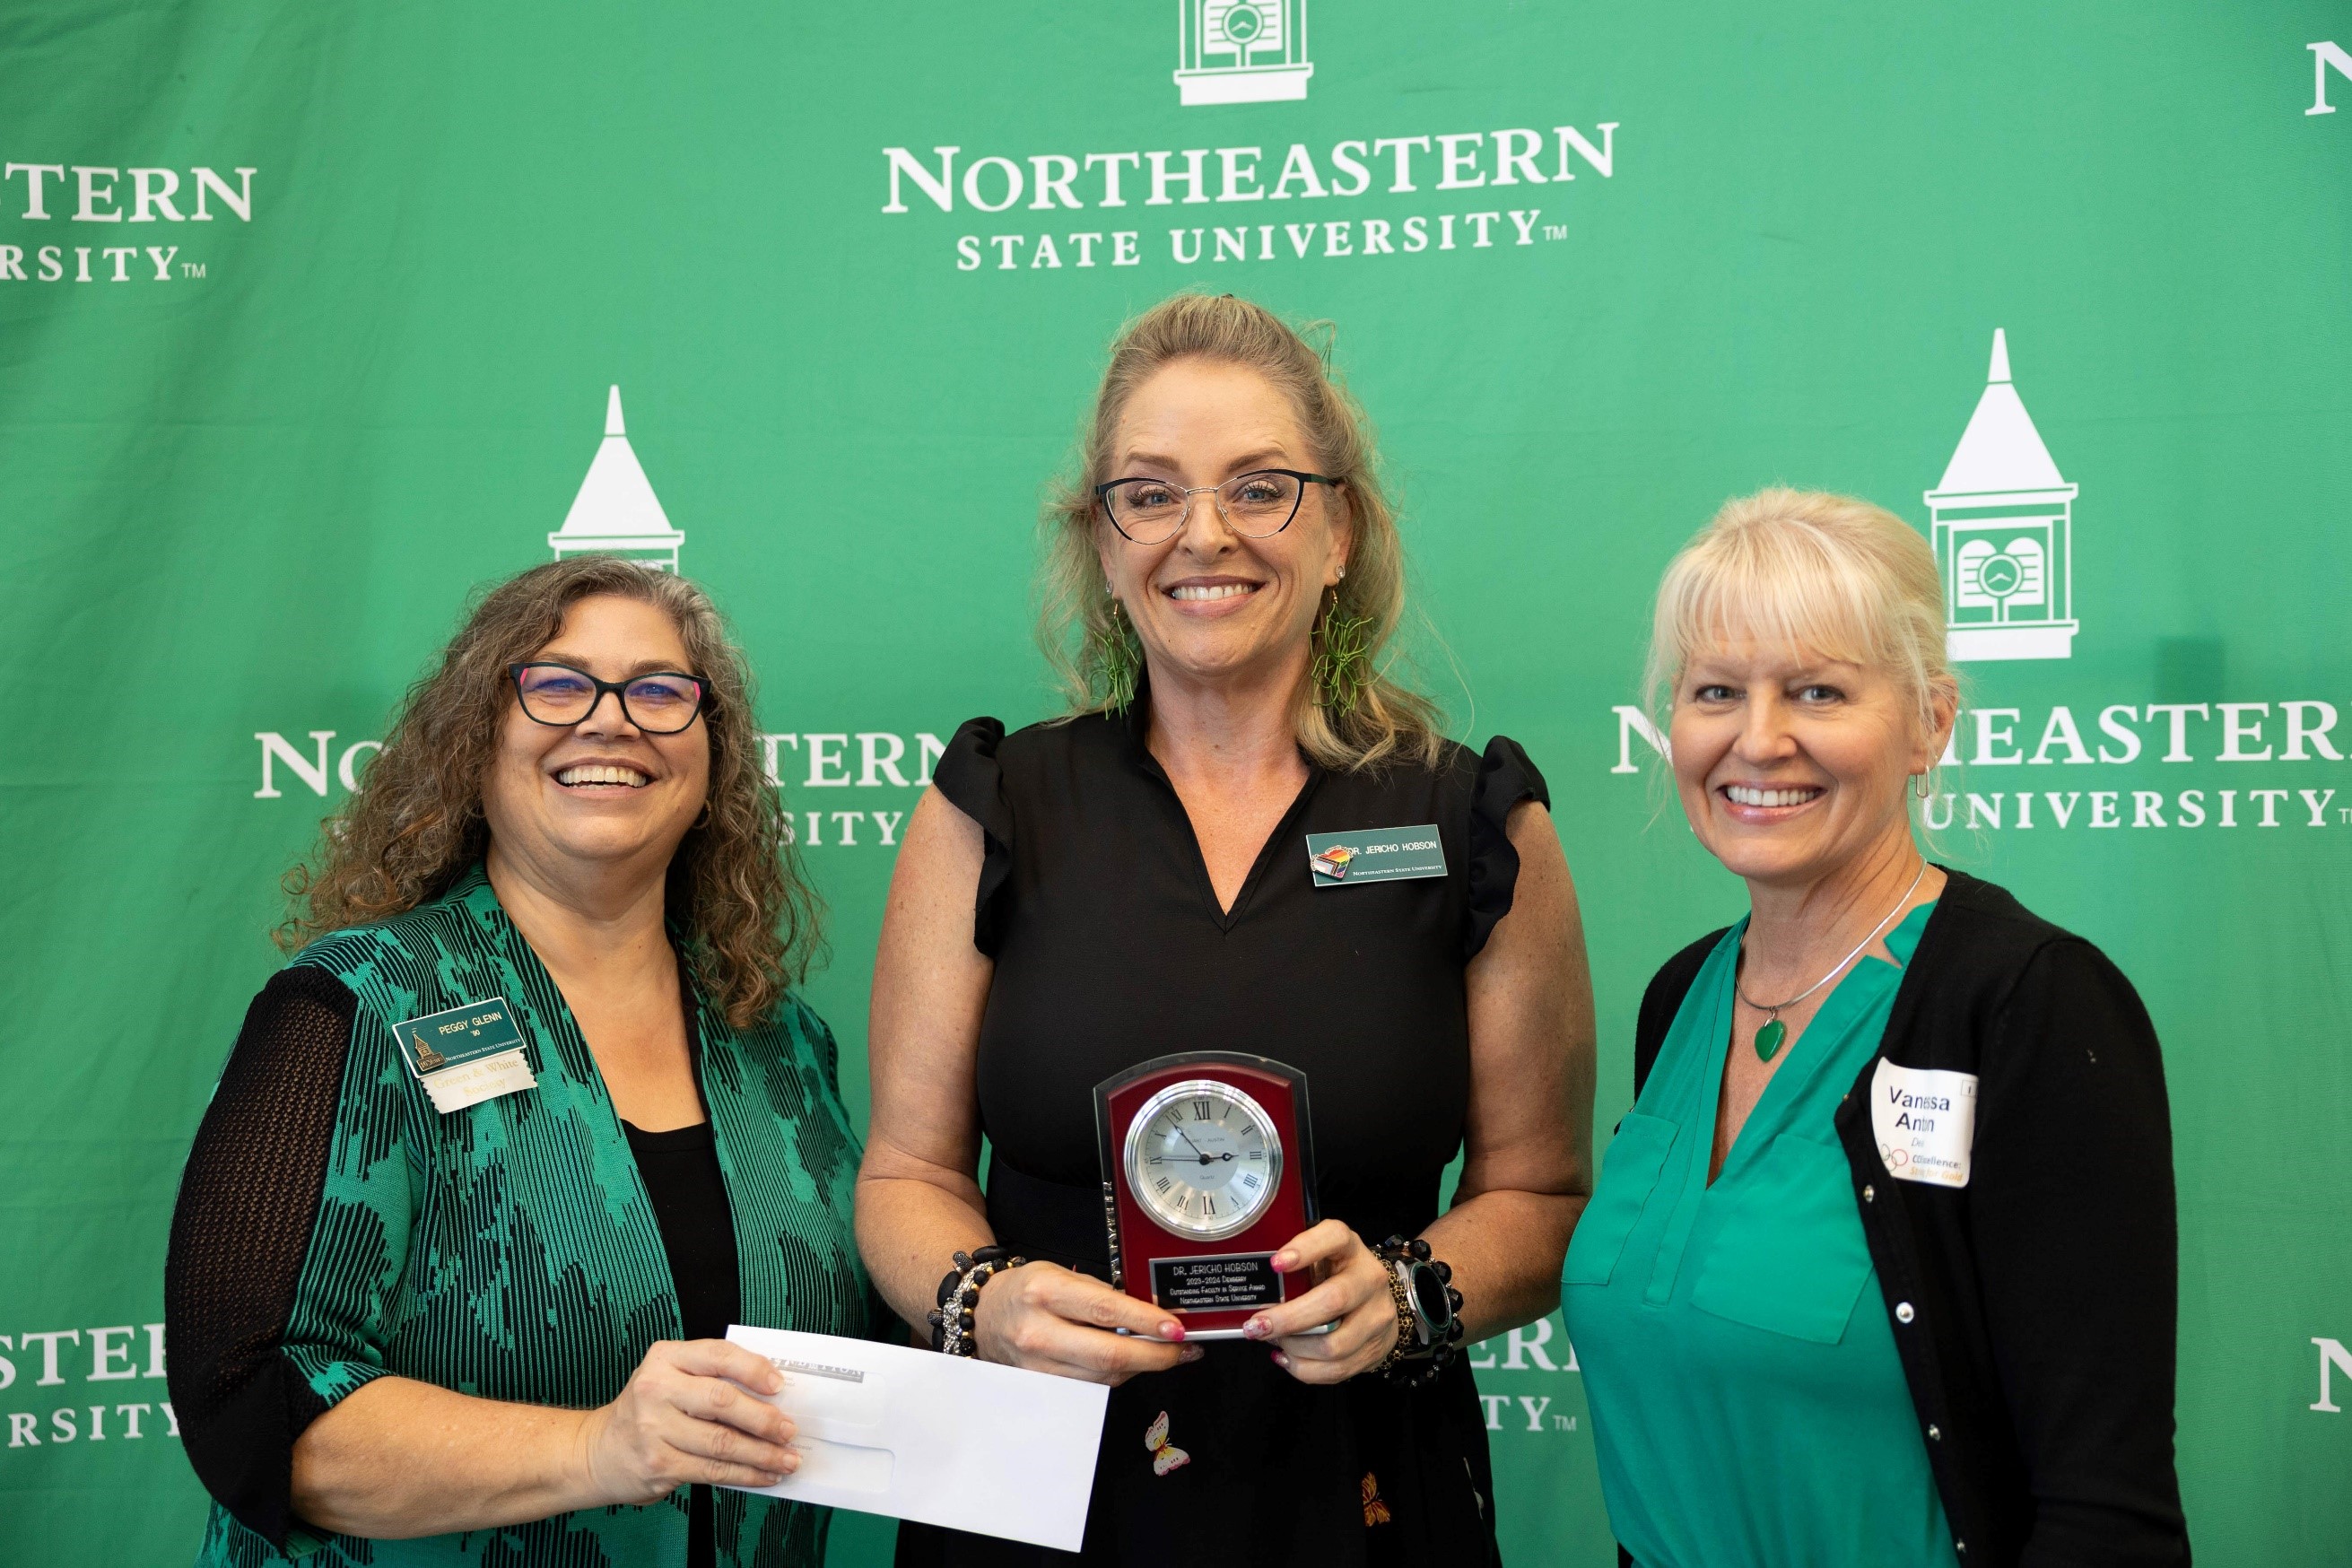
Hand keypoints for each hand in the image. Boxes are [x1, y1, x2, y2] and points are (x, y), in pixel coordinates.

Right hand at [575, 1339, 799, 1502]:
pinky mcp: (659, 1465)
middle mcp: (656, 1390)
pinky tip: (765, 1474)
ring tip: (787, 1458)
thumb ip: (710, 1377)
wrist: (597, 1451)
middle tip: (789, 1429)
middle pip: (722, 1401)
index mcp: (665, 1358)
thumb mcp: (670, 1377)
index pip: (718, 1355)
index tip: (779, 1385)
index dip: (753, 1369)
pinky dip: (745, 1474)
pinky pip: (712, 1470)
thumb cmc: (647, 1409)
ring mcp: (654, 1430)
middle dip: (764, 1418)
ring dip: (762, 1453)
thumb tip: (770, 1395)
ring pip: (721, 1442)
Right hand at [973, 1261, 1206, 1385]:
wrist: (985, 1315)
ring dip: (1142, 1367)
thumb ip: (1103, 1293)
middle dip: (1156, 1356)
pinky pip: (1092, 1385)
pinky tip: (1132, 1361)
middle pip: (1109, 1354)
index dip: (1145, 1321)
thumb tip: (1152, 1313)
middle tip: (1185, 1350)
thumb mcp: (1062, 1274)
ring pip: (1105, 1376)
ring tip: (1165, 1353)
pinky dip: (1118, 1374)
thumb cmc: (1029, 1290)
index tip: (1176, 1328)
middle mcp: (1040, 1332)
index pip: (1104, 1310)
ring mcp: (1039, 1365)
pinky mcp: (1043, 1386)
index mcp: (1045, 1292)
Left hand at [1239, 1221, 1398, 1384]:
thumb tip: (1251, 1297)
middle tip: (1256, 1326)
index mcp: (1349, 1248)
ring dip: (1294, 1348)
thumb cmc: (1336, 1278)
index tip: (1275, 1264)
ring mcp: (1377, 1316)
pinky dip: (1305, 1368)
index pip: (1334, 1237)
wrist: (1378, 1305)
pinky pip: (1336, 1369)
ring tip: (1275, 1342)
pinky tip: (1288, 1357)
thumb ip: (1294, 1270)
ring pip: (1333, 1345)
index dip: (1306, 1248)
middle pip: (1332, 1301)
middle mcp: (1369, 1278)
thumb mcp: (1319, 1261)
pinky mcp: (1376, 1348)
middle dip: (1288, 1319)